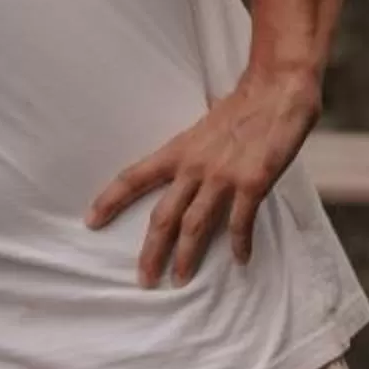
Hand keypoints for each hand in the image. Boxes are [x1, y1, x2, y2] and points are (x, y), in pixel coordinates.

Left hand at [88, 73, 320, 287]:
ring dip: (186, 257)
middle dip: (151, 251)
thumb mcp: (203, 128)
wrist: (277, 88)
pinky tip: (240, 259)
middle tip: (144, 279)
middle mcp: (194, 166)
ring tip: (180, 280)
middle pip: (162, 216)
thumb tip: (183, 168)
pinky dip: (239, 243)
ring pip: (194, 225)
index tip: (91, 221)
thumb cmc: (243, 107)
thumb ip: (191, 152)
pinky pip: (240, 222)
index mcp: (178, 150)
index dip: (110, 200)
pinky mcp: (252, 183)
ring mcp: (223, 176)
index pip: (133, 177)